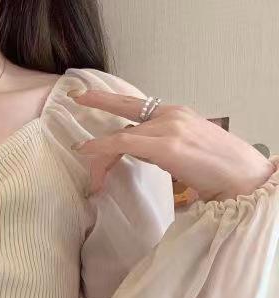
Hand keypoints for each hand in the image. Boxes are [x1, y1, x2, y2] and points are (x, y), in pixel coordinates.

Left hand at [67, 88, 276, 200]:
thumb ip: (158, 148)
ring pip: (121, 135)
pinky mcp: (165, 144)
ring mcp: (168, 127)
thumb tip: (135, 155)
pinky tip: (85, 150)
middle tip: (76, 97)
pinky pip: (123, 142)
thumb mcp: (182, 152)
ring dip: (101, 157)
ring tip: (93, 180)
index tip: (94, 100)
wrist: (241, 176)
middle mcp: (171, 114)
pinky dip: (101, 146)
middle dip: (99, 100)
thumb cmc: (216, 169)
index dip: (114, 103)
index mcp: (176, 114)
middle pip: (126, 110)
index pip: (138, 107)